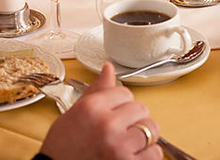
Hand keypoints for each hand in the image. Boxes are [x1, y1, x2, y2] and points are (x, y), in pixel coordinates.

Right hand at [40, 62, 161, 158]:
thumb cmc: (64, 145)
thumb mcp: (75, 112)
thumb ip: (97, 90)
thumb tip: (108, 68)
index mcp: (92, 107)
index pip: (125, 92)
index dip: (120, 104)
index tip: (113, 113)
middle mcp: (107, 124)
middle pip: (141, 109)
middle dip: (133, 118)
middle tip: (119, 129)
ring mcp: (119, 146)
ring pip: (151, 129)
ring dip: (143, 136)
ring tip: (127, 142)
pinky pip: (155, 153)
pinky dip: (147, 154)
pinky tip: (131, 154)